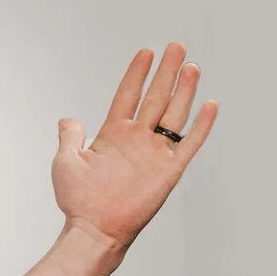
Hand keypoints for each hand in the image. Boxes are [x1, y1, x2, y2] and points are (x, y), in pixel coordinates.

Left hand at [54, 43, 217, 250]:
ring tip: (191, 66)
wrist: (94, 229)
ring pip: (174, 114)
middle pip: (155, 97)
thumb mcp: (66, 161)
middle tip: (177, 46)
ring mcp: (155, 152)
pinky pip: (189, 143)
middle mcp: (137, 139)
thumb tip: (68, 118)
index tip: (146, 52)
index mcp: (113, 134)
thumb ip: (70, 137)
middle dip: (166, 72)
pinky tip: (210, 104)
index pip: (128, 95)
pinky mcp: (169, 169)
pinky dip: (201, 125)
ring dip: (183, 90)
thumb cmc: (78, 200)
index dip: (137, 74)